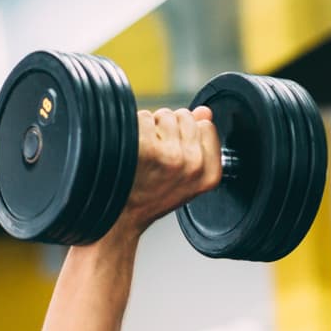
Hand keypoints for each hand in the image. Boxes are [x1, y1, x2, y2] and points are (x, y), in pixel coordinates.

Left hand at [115, 106, 221, 234]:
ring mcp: (171, 156)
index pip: (206, 126)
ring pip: (164, 115)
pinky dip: (134, 129)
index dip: (187, 133)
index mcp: (209, 173)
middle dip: (169, 128)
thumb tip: (204, 112)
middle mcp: (194, 165)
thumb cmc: (150, 197)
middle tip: (156, 155)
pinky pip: (144, 118)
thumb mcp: (185, 177)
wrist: (121, 218)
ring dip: (151, 128)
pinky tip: (132, 151)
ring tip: (143, 154)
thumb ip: (200, 142)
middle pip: (185, 117)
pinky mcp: (148, 149)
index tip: (174, 152)